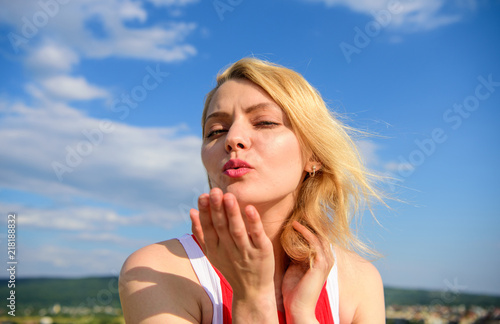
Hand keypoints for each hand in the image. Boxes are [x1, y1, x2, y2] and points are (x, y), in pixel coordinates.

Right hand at [190, 188, 278, 322]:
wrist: (252, 292)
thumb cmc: (231, 266)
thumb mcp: (212, 252)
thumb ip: (201, 232)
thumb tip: (191, 211)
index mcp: (215, 249)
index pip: (208, 228)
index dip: (205, 212)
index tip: (203, 195)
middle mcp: (229, 250)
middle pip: (221, 227)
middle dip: (217, 209)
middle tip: (215, 191)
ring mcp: (246, 252)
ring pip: (238, 231)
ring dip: (233, 213)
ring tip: (229, 196)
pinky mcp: (262, 253)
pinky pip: (257, 236)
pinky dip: (253, 223)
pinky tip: (250, 209)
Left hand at [281, 221, 333, 323]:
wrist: (298, 308)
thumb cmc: (294, 290)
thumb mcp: (294, 266)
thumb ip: (295, 253)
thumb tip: (287, 239)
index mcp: (322, 259)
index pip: (317, 236)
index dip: (307, 225)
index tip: (294, 214)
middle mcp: (327, 258)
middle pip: (319, 233)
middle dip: (307, 221)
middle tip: (295, 208)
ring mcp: (326, 260)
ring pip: (317, 235)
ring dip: (305, 224)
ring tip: (293, 213)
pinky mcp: (320, 264)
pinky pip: (313, 242)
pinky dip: (304, 232)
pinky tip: (294, 225)